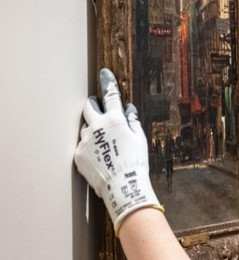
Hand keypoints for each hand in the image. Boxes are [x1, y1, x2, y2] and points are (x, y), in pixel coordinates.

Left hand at [74, 68, 161, 234]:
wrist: (122, 186)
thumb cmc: (135, 162)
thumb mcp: (139, 139)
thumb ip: (132, 121)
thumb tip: (128, 110)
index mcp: (114, 120)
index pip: (110, 96)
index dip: (108, 83)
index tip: (104, 73)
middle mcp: (97, 127)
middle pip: (88, 107)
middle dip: (93, 105)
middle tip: (99, 109)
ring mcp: (85, 141)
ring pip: (86, 128)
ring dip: (93, 130)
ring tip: (105, 145)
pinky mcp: (78, 154)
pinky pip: (83, 145)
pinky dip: (90, 147)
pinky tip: (100, 157)